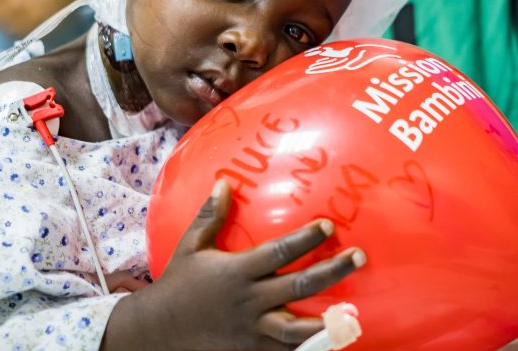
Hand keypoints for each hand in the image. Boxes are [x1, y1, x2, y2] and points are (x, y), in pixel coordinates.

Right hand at [102, 180, 364, 350]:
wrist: (159, 332)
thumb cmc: (177, 284)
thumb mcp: (189, 246)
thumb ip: (209, 217)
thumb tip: (223, 184)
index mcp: (236, 273)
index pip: (278, 253)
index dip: (305, 239)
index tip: (327, 225)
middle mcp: (249, 301)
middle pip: (299, 286)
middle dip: (332, 271)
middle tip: (359, 257)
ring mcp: (253, 331)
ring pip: (298, 330)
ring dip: (328, 321)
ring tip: (354, 314)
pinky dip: (308, 347)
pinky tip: (330, 340)